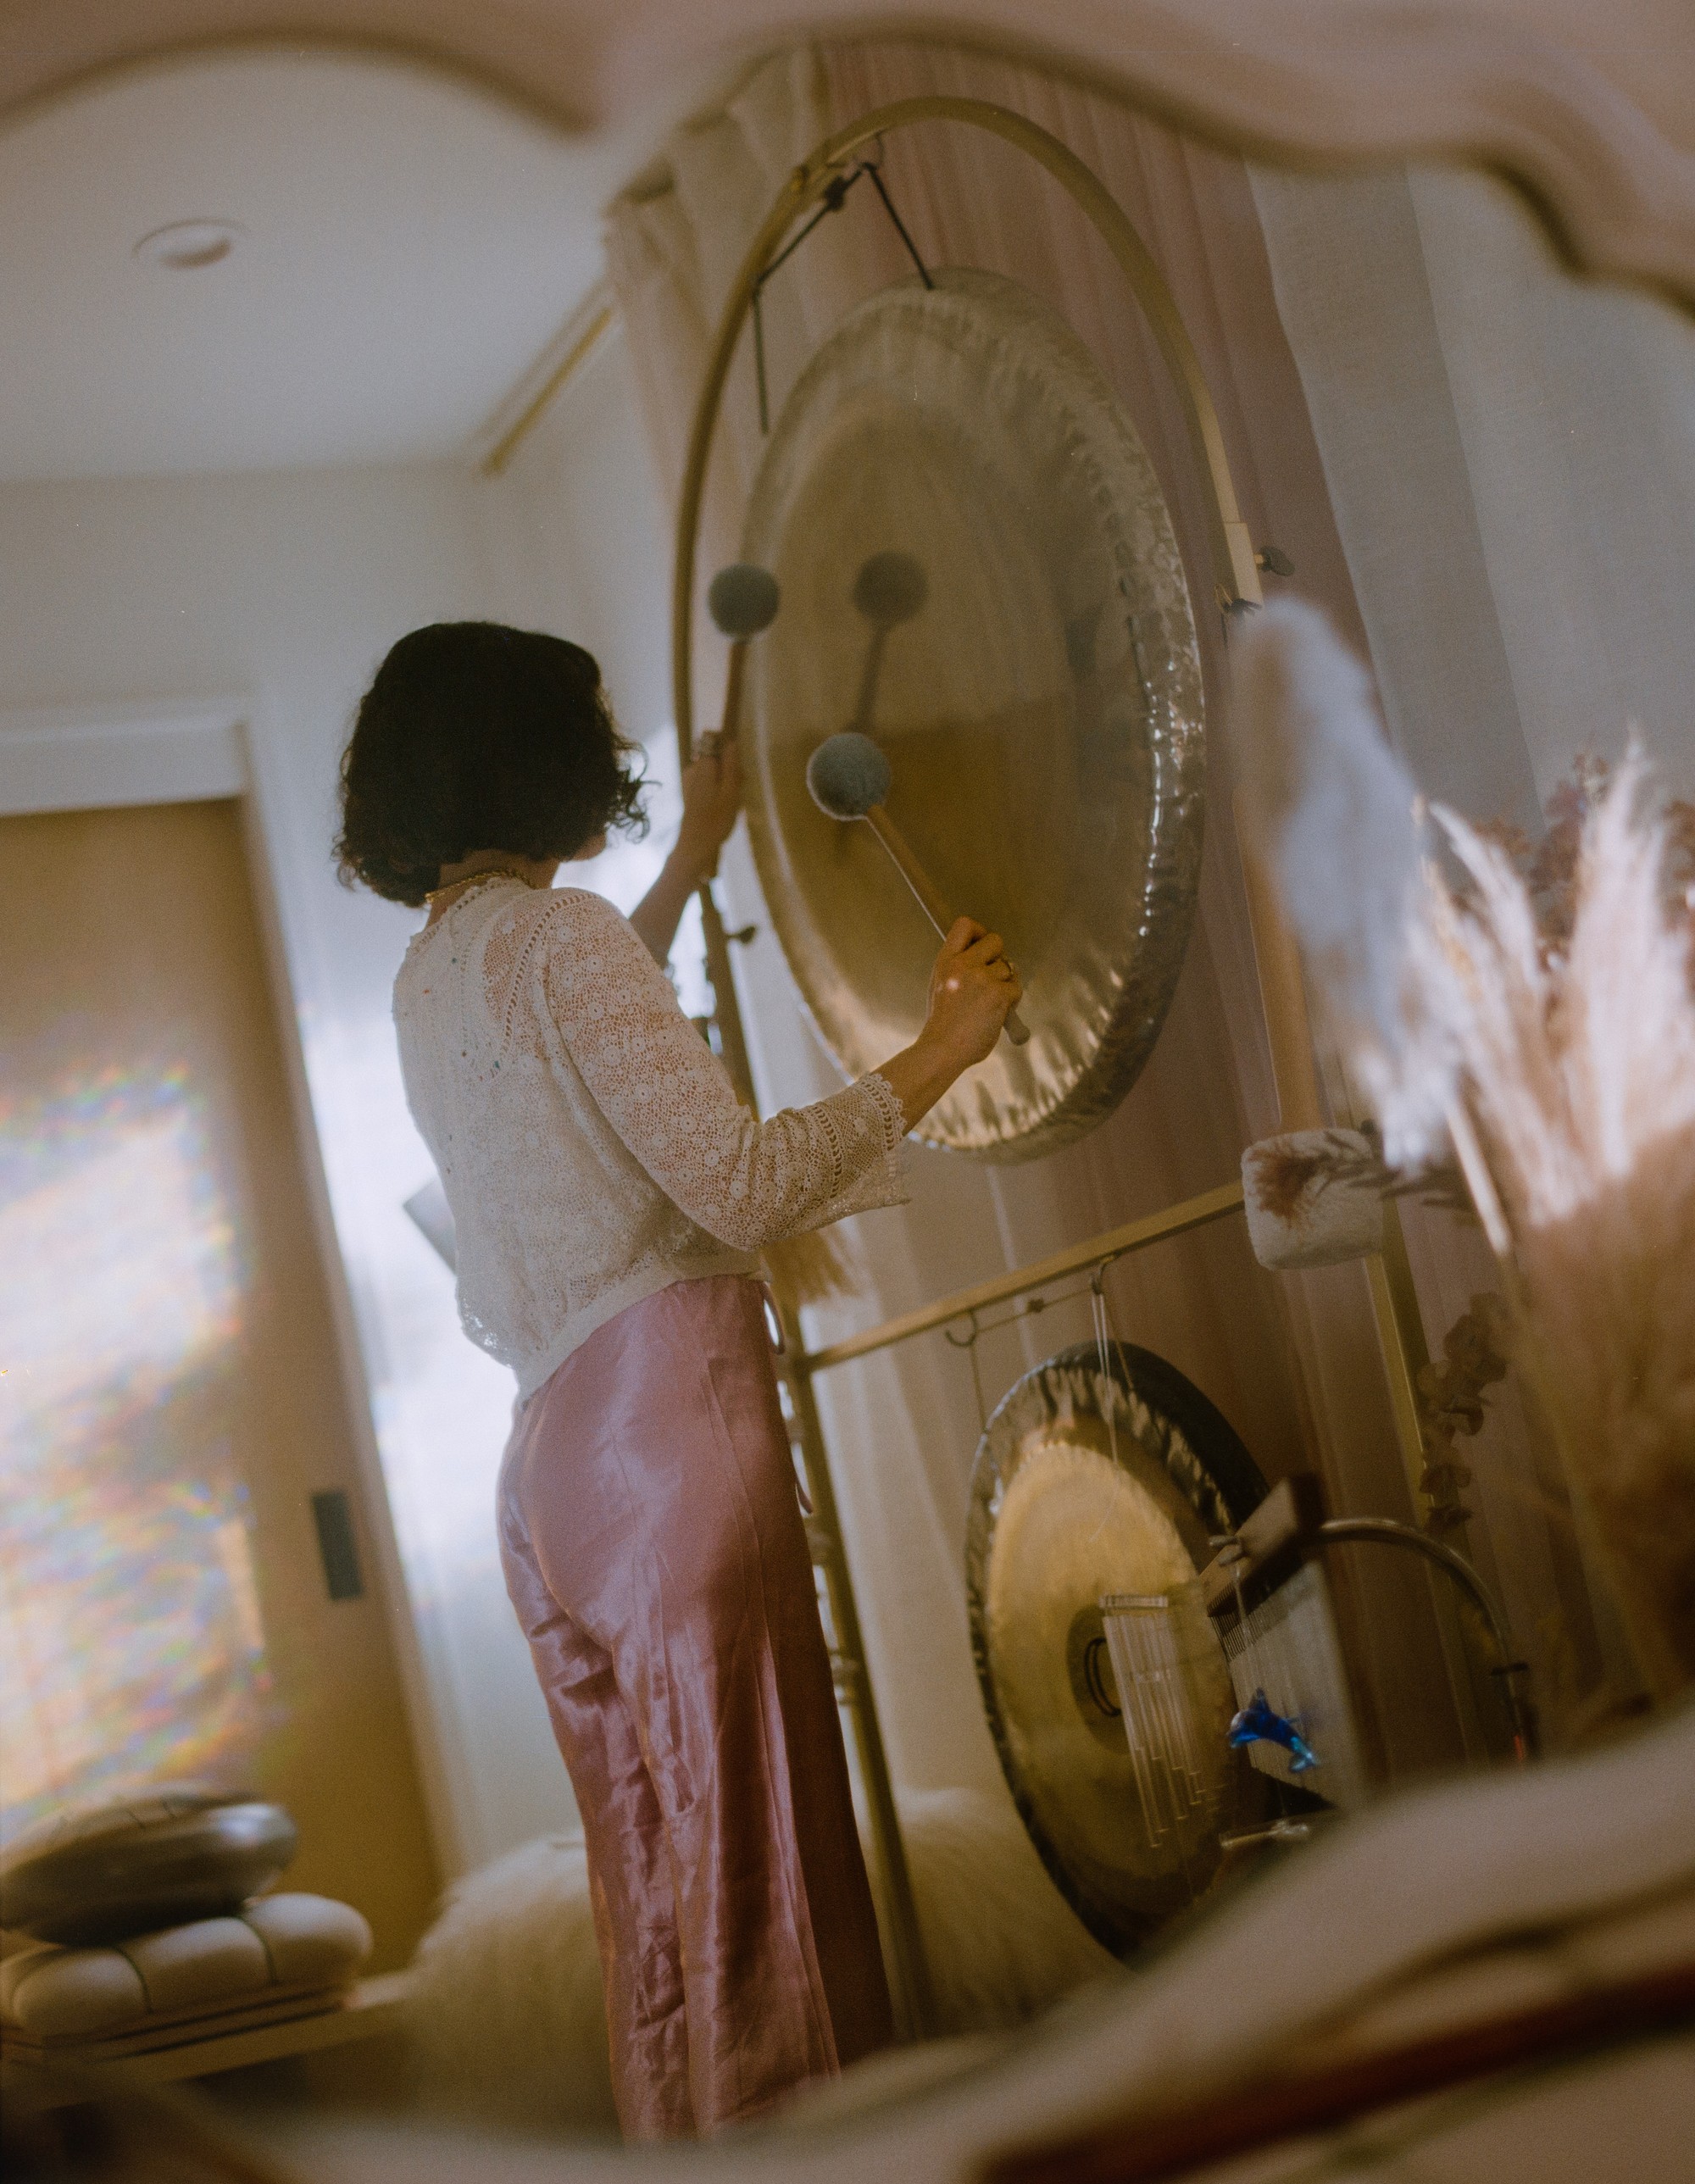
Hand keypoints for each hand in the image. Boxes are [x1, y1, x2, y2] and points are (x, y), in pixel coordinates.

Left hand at [675, 731, 742, 878]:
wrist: (695, 846)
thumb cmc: (716, 820)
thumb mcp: (731, 792)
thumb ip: (731, 765)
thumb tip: (731, 742)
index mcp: (704, 765)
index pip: (713, 738)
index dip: (728, 748)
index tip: (738, 766)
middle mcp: (693, 768)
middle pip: (715, 754)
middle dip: (730, 766)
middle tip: (739, 788)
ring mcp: (689, 780)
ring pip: (714, 769)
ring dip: (726, 779)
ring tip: (733, 800)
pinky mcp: (690, 791)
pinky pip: (709, 781)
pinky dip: (719, 788)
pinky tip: (724, 805)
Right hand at [922, 917, 1021, 1067]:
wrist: (943, 1049)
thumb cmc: (943, 1022)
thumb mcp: (940, 983)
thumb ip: (958, 965)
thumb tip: (983, 955)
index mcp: (946, 961)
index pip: (965, 924)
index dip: (979, 931)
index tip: (981, 945)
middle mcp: (963, 965)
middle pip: (995, 940)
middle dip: (998, 956)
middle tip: (991, 976)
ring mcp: (982, 979)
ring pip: (1008, 968)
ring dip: (1004, 983)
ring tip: (990, 1002)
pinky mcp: (999, 995)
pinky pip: (1016, 988)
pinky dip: (1011, 1000)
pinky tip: (998, 1012)